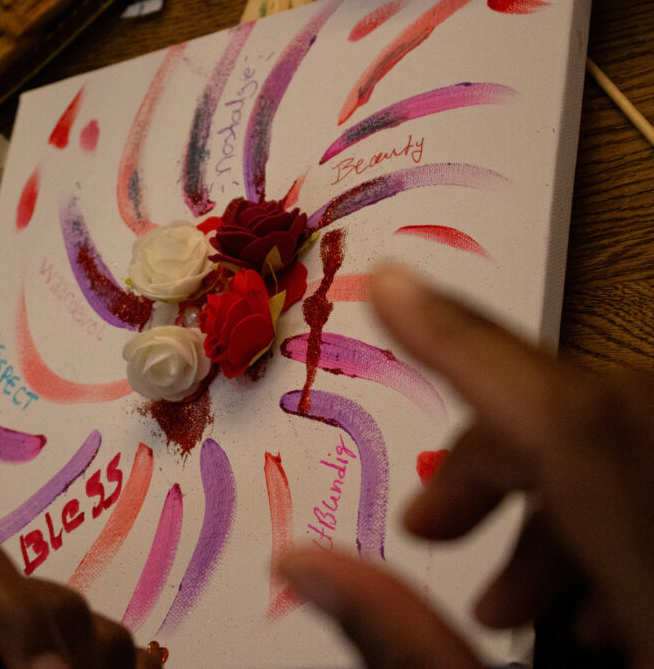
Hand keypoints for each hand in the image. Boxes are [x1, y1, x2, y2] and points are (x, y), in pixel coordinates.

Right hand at [278, 263, 653, 666]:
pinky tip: (577, 593)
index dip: (469, 345)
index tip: (391, 289)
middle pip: (598, 417)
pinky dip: (600, 503)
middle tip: (430, 522)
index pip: (572, 425)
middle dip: (492, 447)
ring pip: (632, 439)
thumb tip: (302, 564)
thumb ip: (410, 646)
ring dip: (546, 486)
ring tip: (501, 595)